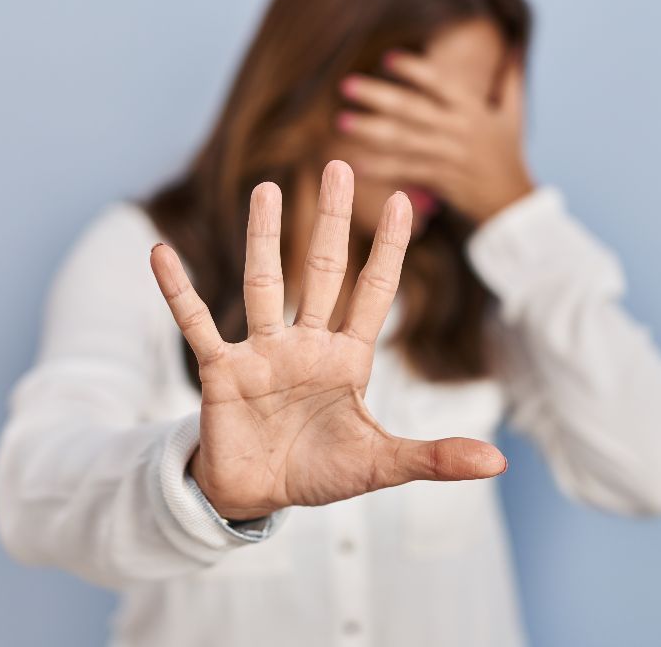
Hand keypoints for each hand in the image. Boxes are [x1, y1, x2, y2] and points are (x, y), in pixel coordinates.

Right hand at [149, 160, 507, 520]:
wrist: (258, 497)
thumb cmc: (320, 472)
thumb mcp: (381, 465)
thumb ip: (434, 457)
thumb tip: (499, 462)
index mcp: (347, 360)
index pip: (373, 293)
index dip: (387, 249)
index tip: (402, 200)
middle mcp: (305, 344)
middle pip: (320, 271)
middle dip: (330, 220)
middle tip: (336, 163)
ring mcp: (261, 352)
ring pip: (262, 282)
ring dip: (263, 236)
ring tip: (266, 188)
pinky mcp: (221, 370)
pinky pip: (196, 323)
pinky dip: (177, 291)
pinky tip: (161, 253)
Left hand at [336, 51, 535, 222]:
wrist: (511, 200)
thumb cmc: (509, 154)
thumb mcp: (514, 115)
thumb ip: (511, 80)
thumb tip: (516, 46)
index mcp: (472, 109)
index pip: (439, 83)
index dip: (414, 69)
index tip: (387, 58)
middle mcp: (457, 129)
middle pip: (411, 108)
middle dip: (377, 95)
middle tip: (346, 84)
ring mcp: (446, 155)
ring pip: (402, 140)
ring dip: (369, 131)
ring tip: (342, 122)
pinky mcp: (439, 178)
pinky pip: (406, 171)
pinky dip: (382, 168)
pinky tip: (357, 162)